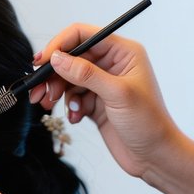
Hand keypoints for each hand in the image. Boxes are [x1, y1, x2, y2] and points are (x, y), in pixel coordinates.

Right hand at [28, 24, 178, 178]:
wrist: (155, 157)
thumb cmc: (148, 123)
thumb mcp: (117, 95)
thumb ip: (85, 74)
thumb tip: (57, 58)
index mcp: (123, 53)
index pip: (84, 36)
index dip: (60, 45)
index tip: (41, 62)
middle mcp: (112, 64)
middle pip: (72, 58)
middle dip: (53, 74)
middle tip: (38, 91)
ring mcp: (103, 84)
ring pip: (68, 78)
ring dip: (57, 92)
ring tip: (50, 106)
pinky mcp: (96, 102)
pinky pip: (72, 97)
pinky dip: (68, 106)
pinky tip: (75, 117)